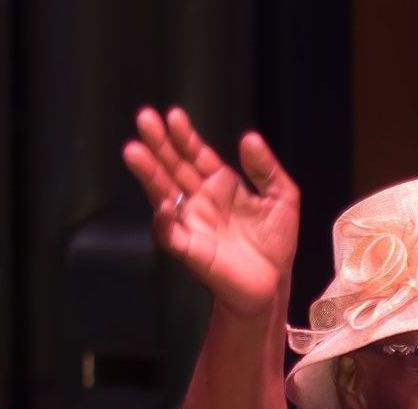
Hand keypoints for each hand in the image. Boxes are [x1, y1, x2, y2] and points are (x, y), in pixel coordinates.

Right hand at [123, 106, 299, 316]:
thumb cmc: (276, 242)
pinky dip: (164, 221)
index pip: (196, 155)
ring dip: (149, 175)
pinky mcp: (191, 251)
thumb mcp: (282, 197)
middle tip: (145, 119)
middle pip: (173, 168)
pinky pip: (169, 234)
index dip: (185, 137)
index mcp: (220, 184)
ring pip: (163, 195)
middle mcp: (200, 200)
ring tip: (135, 152)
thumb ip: (266, 168)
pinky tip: (163, 205)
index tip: (174, 116)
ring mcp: (193, 224)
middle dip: (158, 145)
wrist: (274, 283)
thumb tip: (249, 138)